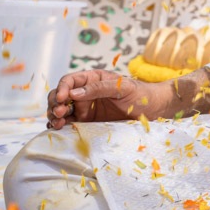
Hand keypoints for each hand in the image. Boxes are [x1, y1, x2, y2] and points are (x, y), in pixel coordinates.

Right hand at [45, 69, 178, 128]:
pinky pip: (68, 123)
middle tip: (59, 114)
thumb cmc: (140, 94)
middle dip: (55, 104)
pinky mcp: (87, 123)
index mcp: (92, 79)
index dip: (62, 88)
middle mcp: (85, 93)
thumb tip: (73, 93)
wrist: (154, 110)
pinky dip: (59, 125)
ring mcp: (85, 109)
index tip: (62, 99)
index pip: (70, 80)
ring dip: (54, 116)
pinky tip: (57, 129)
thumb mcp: (122, 87)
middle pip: (60, 96)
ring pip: (61, 110)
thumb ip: (99, 88)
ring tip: (57, 124)